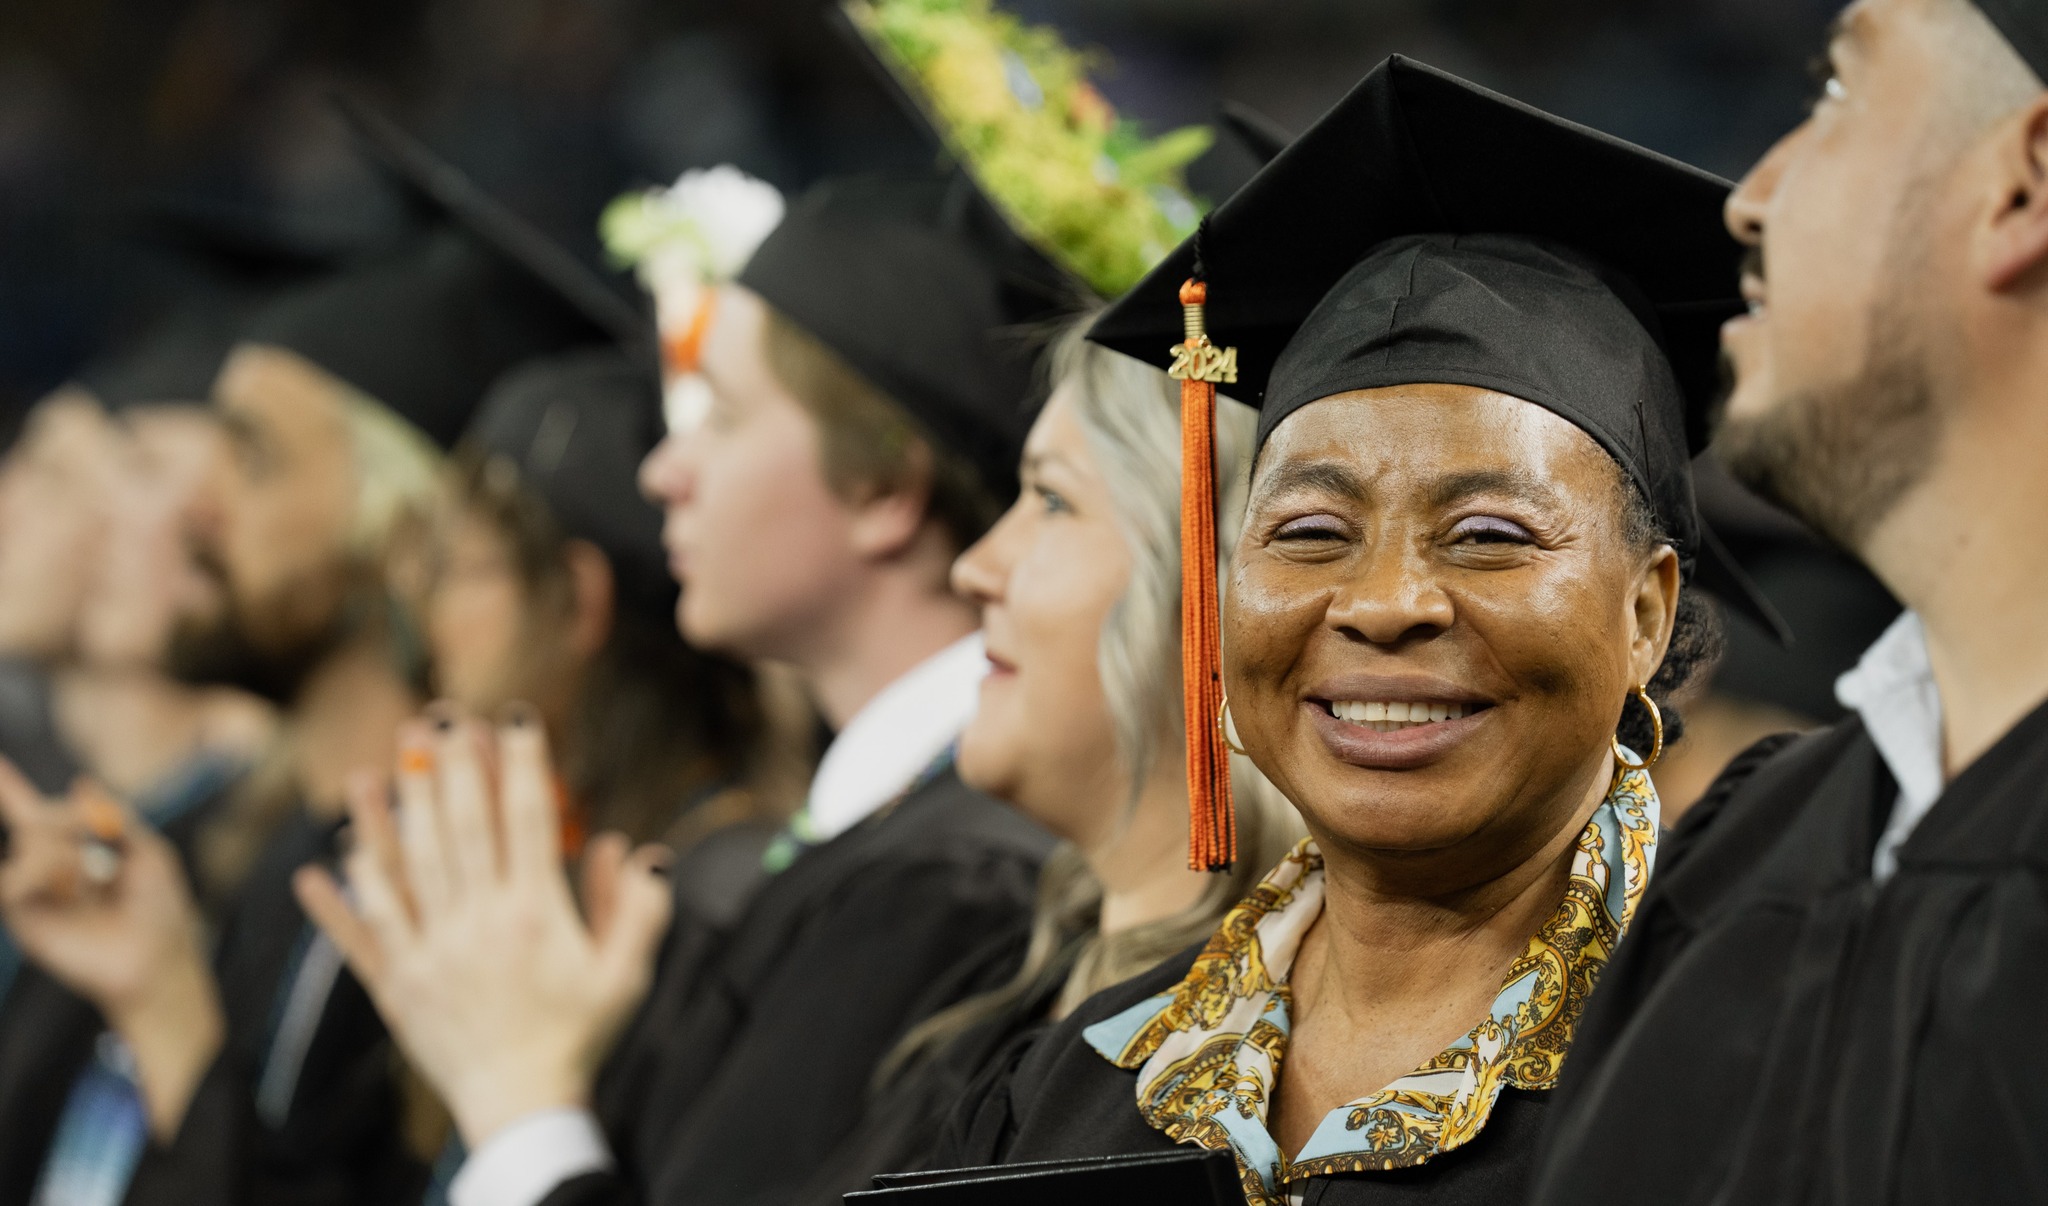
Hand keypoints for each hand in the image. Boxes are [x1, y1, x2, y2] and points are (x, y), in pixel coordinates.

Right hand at [0, 762, 223, 1136]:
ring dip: (62, 847)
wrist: (153, 957)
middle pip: (38, 818)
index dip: (10, 788)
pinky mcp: (22, 915)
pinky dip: (42, 870)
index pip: (33, 814)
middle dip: (70, 817)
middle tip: (99, 837)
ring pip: (28, 841)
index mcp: (75, 851)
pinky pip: (14, 877)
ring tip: (88, 872)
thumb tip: (81, 783)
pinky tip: (68, 884)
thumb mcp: (149, 850)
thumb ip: (116, 815)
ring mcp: (31, 890)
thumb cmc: (158, 909)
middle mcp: (46, 868)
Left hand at [294, 708, 673, 1147]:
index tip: (513, 717)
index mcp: (535, 913)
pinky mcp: (397, 985)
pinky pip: (361, 936)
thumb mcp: (628, 975)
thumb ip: (641, 908)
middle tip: (437, 716)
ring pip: (404, 869)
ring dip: (387, 815)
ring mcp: (430, 953)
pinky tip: (314, 865)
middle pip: (458, 828)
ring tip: (373, 767)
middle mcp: (477, 922)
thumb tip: (637, 846)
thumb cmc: (582, 1036)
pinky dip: (335, 901)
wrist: (523, 1106)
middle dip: (448, 767)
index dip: (520, 762)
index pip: (527, 819)